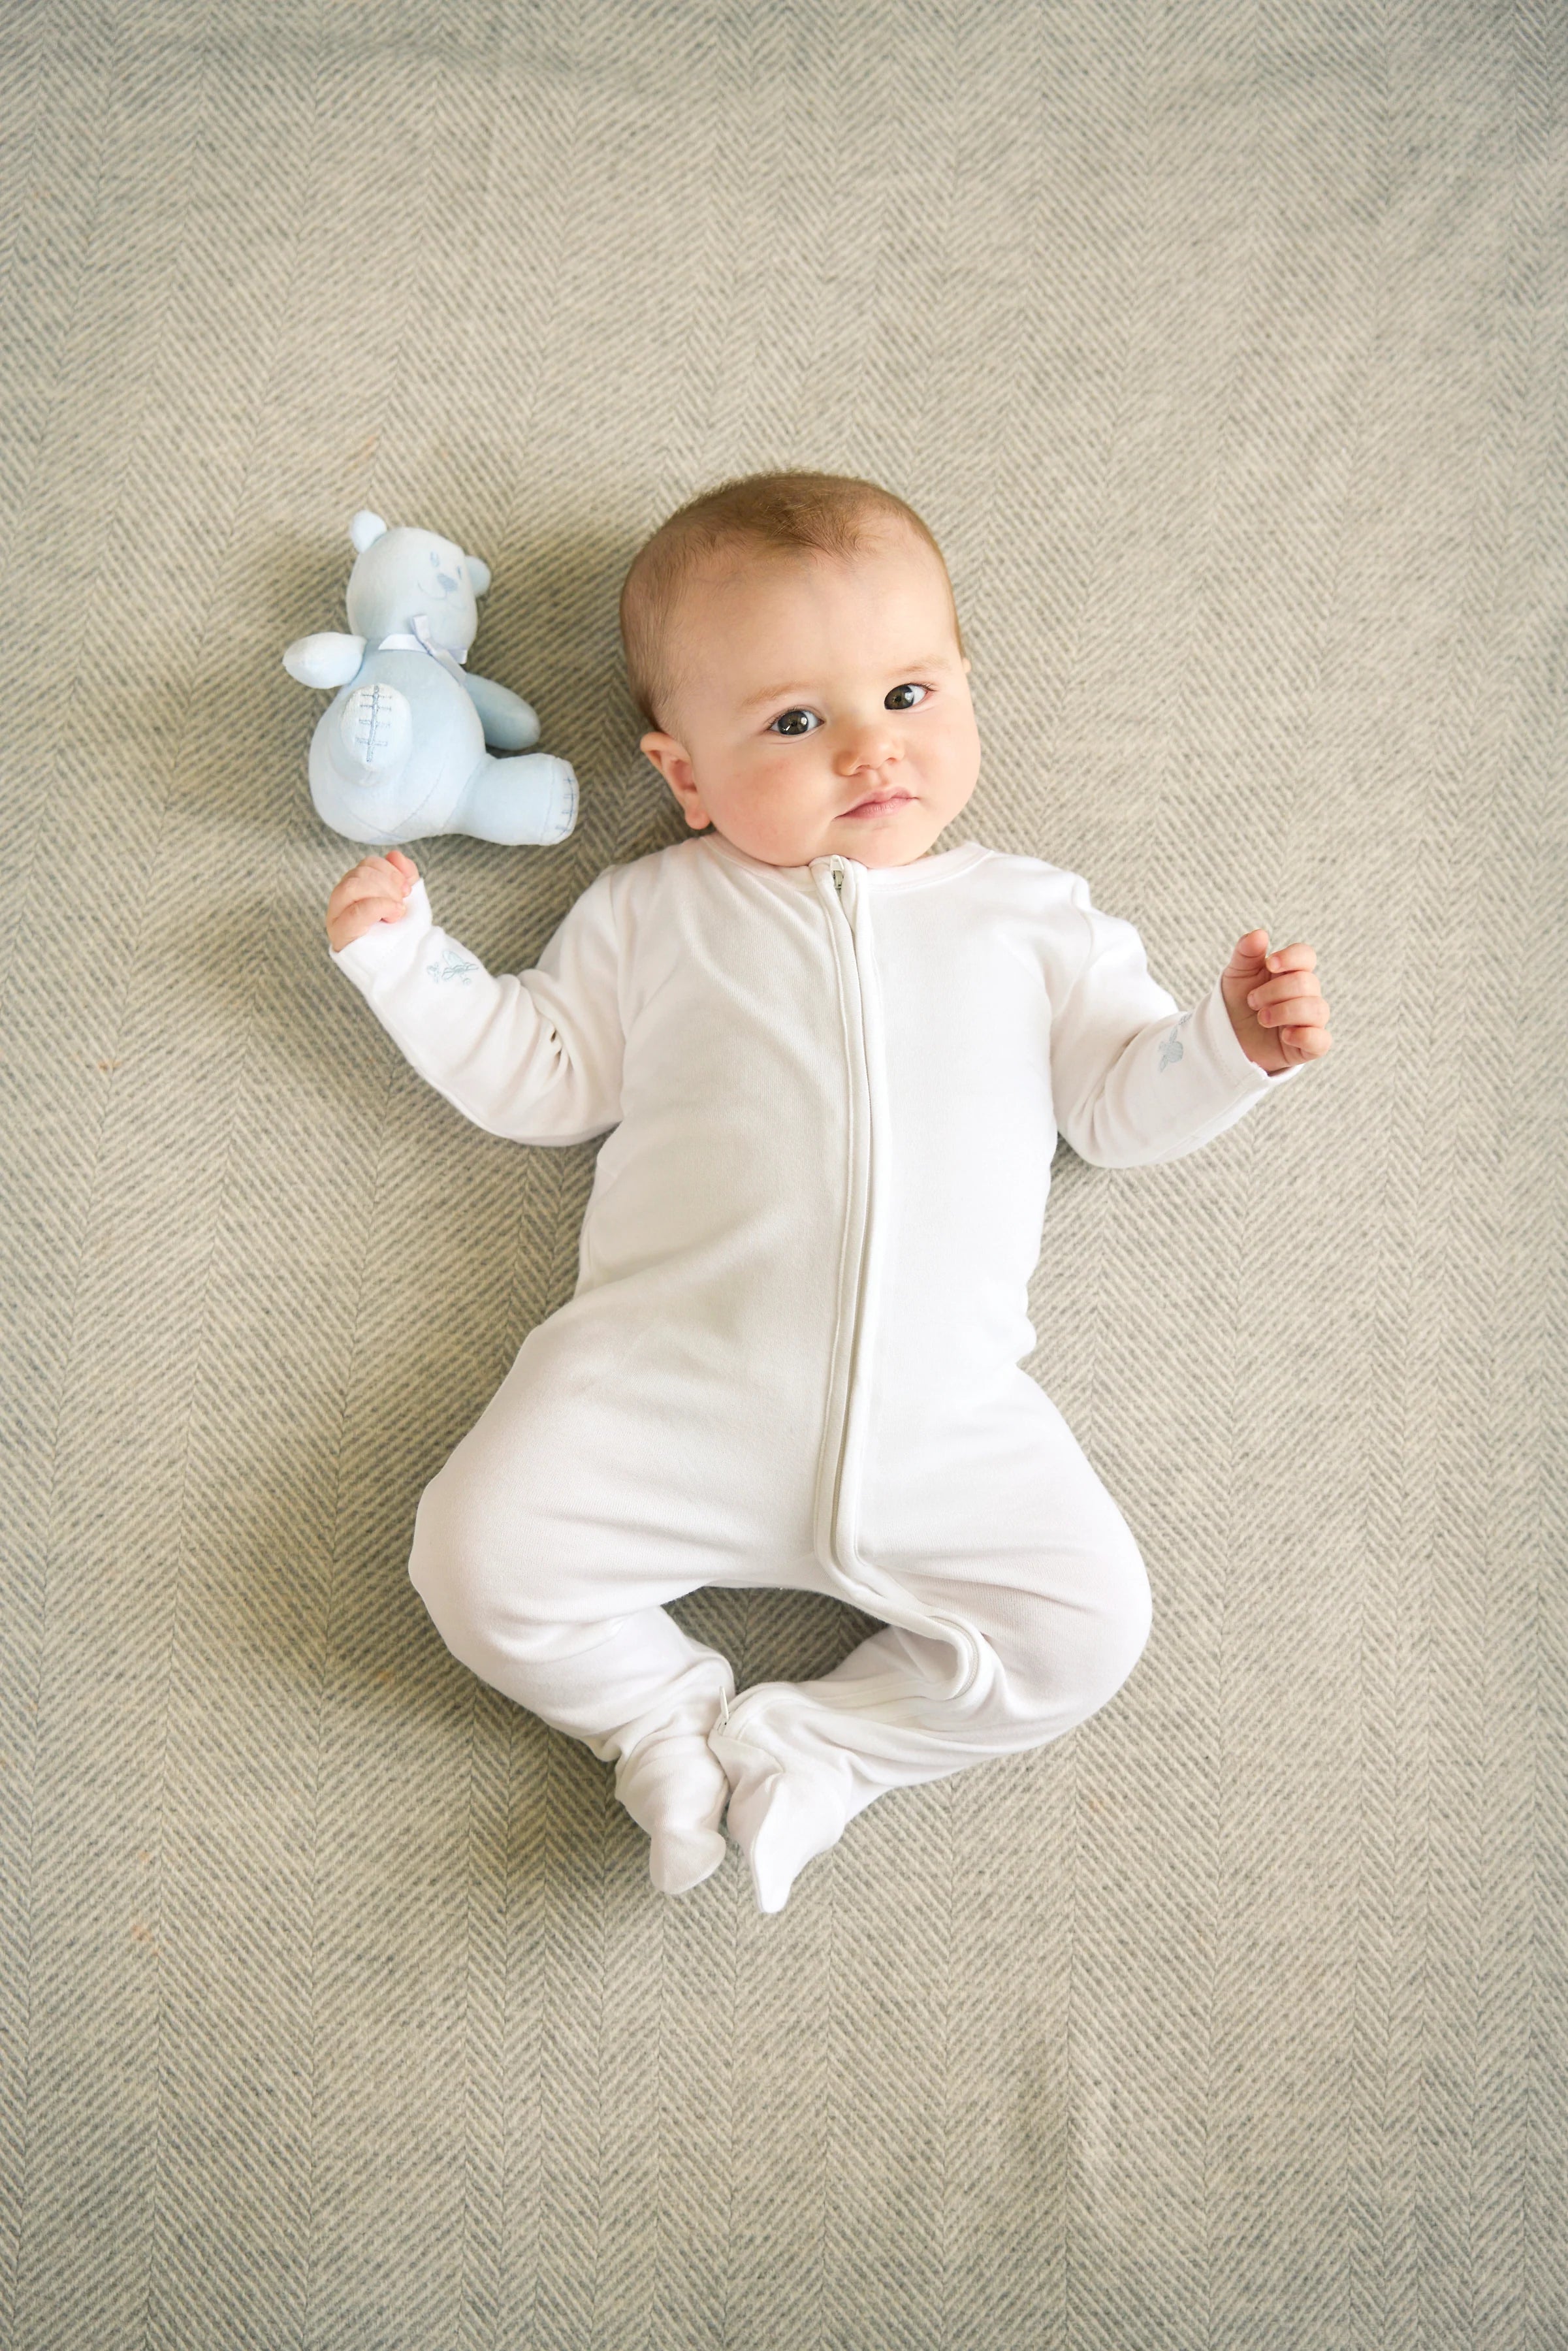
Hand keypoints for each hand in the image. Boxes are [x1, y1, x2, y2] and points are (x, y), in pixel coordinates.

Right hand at [325, 848, 419, 952]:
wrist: (402, 965)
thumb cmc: (400, 933)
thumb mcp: (406, 899)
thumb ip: (403, 875)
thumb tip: (395, 855)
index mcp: (356, 888)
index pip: (367, 864)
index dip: (390, 870)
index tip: (408, 888)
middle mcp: (341, 900)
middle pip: (359, 873)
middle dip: (388, 884)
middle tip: (402, 901)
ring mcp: (337, 917)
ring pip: (352, 886)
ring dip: (383, 895)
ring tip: (396, 912)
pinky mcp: (340, 934)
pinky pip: (356, 911)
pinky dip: (379, 906)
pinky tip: (393, 913)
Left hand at [1221, 928, 1331, 1071]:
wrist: (1228, 1037)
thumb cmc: (1237, 1002)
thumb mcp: (1236, 975)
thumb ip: (1246, 952)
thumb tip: (1261, 934)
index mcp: (1291, 972)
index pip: (1306, 956)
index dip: (1291, 957)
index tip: (1269, 964)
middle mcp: (1306, 994)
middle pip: (1306, 983)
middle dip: (1274, 992)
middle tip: (1252, 1002)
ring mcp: (1310, 1020)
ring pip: (1317, 1009)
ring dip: (1285, 1012)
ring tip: (1262, 1018)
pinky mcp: (1309, 1046)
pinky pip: (1321, 1040)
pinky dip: (1304, 1036)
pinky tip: (1285, 1035)